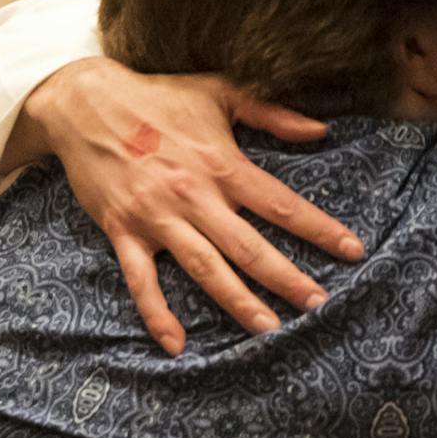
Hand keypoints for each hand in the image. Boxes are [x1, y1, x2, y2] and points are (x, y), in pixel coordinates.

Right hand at [23, 59, 364, 353]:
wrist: (84, 101)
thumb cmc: (158, 96)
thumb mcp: (220, 93)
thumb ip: (272, 113)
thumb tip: (321, 131)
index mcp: (223, 164)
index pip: (282, 204)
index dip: (320, 228)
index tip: (353, 250)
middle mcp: (194, 195)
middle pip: (249, 246)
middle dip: (287, 278)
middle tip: (319, 304)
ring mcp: (157, 217)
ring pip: (205, 268)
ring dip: (237, 301)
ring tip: (269, 330)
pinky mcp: (123, 231)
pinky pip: (141, 281)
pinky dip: (157, 314)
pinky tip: (177, 344)